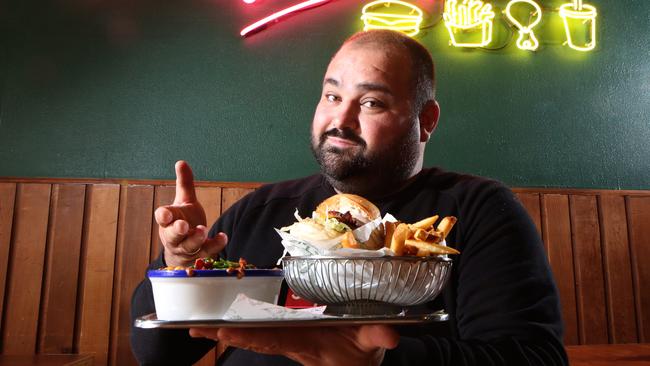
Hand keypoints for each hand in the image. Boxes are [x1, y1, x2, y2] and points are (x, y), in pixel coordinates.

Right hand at [155, 160, 226, 266]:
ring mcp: (187, 247)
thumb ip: (184, 183)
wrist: (184, 249)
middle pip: (172, 235)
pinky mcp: (200, 254)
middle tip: (182, 225)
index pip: (162, 218)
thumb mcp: (184, 200)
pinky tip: (223, 236)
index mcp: (168, 221)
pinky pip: (207, 251)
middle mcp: (174, 236)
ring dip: (195, 238)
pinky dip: (215, 244)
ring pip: (189, 245)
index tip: (164, 212)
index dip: (163, 215)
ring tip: (202, 230)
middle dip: (176, 230)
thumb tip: (181, 162)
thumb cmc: (183, 219)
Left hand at [189, 325, 398, 365]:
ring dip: (225, 327)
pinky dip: (241, 320)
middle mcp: (290, 337)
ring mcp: (288, 332)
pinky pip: (262, 324)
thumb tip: (389, 336)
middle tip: (191, 329)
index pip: (271, 339)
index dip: (247, 335)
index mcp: (304, 342)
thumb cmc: (362, 350)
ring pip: (253, 330)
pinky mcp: (291, 325)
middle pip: (252, 335)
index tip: (223, 331)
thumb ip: (376, 337)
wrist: (361, 355)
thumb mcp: (370, 344)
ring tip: (195, 325)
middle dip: (223, 331)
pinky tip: (223, 316)